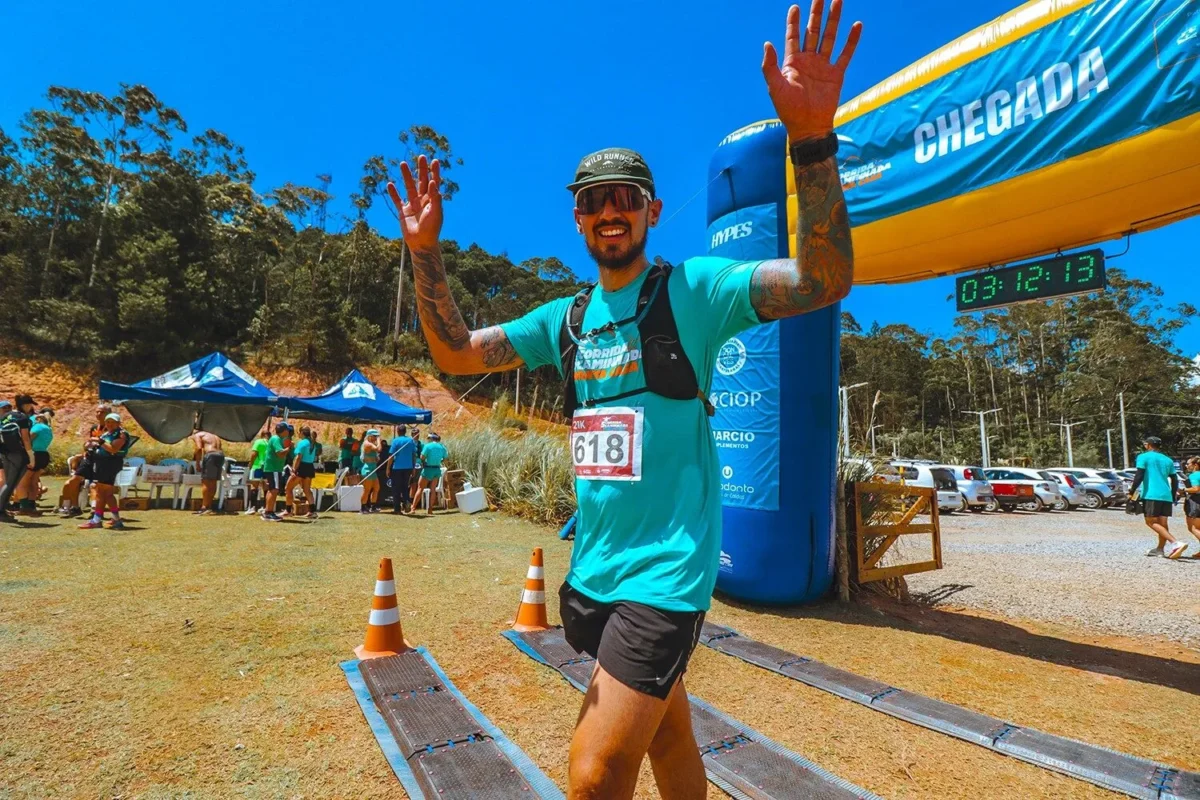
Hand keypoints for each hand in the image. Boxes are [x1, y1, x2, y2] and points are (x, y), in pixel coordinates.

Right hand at [387, 155, 443, 251]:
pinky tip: (390, 184)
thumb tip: (433, 182)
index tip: (435, 160)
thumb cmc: (432, 228)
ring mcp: (412, 204)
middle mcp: (423, 200)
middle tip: (421, 157)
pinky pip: (397, 200)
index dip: (434, 172)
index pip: (434, 182)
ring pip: (409, 186)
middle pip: (422, 181)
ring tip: (403, 164)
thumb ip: (435, 197)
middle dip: (421, 169)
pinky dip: (393, 193)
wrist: (422, 242)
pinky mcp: (403, 211)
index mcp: (433, 200)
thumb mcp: (436, 212)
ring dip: (406, 175)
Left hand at [762, 0, 861, 140]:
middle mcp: (808, 60)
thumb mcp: (775, 87)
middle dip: (816, 13)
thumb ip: (769, 66)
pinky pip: (845, 54)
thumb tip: (767, 43)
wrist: (808, 126)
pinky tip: (857, 25)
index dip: (793, 22)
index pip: (793, 36)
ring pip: (829, 37)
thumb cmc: (788, 109)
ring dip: (834, 20)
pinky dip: (852, 41)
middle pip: (813, 31)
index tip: (794, 7)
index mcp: (792, 62)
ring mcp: (823, 66)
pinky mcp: (836, 74)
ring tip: (838, 1)